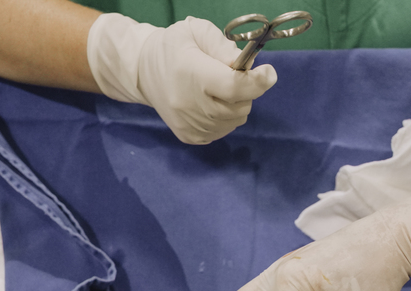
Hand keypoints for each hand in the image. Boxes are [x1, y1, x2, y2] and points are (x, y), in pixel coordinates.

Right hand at [87, 14, 276, 144]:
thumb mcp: (196, 32)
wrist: (142, 72)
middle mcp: (190, 105)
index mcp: (193, 74)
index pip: (234, 87)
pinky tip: (210, 104)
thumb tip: (247, 65)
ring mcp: (190, 125)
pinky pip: (223, 131)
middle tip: (230, 77)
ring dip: (236, 105)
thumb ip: (223, 47)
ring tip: (217, 90)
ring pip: (235, 120)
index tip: (268, 73)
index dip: (257, 82)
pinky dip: (225, 118)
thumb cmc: (173, 48)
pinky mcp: (190, 137)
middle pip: (240, 106)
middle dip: (246, 91)